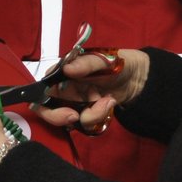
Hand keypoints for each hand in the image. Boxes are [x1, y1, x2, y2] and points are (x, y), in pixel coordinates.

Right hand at [31, 49, 148, 135]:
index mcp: (64, 73)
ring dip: (90, 115)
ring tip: (107, 102)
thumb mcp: (103, 58)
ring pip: (71, 119)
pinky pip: (87, 123)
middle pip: (50, 109)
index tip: (54, 106)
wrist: (138, 76)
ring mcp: (77, 102)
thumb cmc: (117, 61)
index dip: (43, 101)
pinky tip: (109, 104)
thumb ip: (85, 63)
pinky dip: (99, 117)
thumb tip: (66, 69)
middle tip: (74, 117)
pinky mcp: (89, 112)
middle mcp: (67, 89)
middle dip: (60, 117)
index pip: (44, 88)